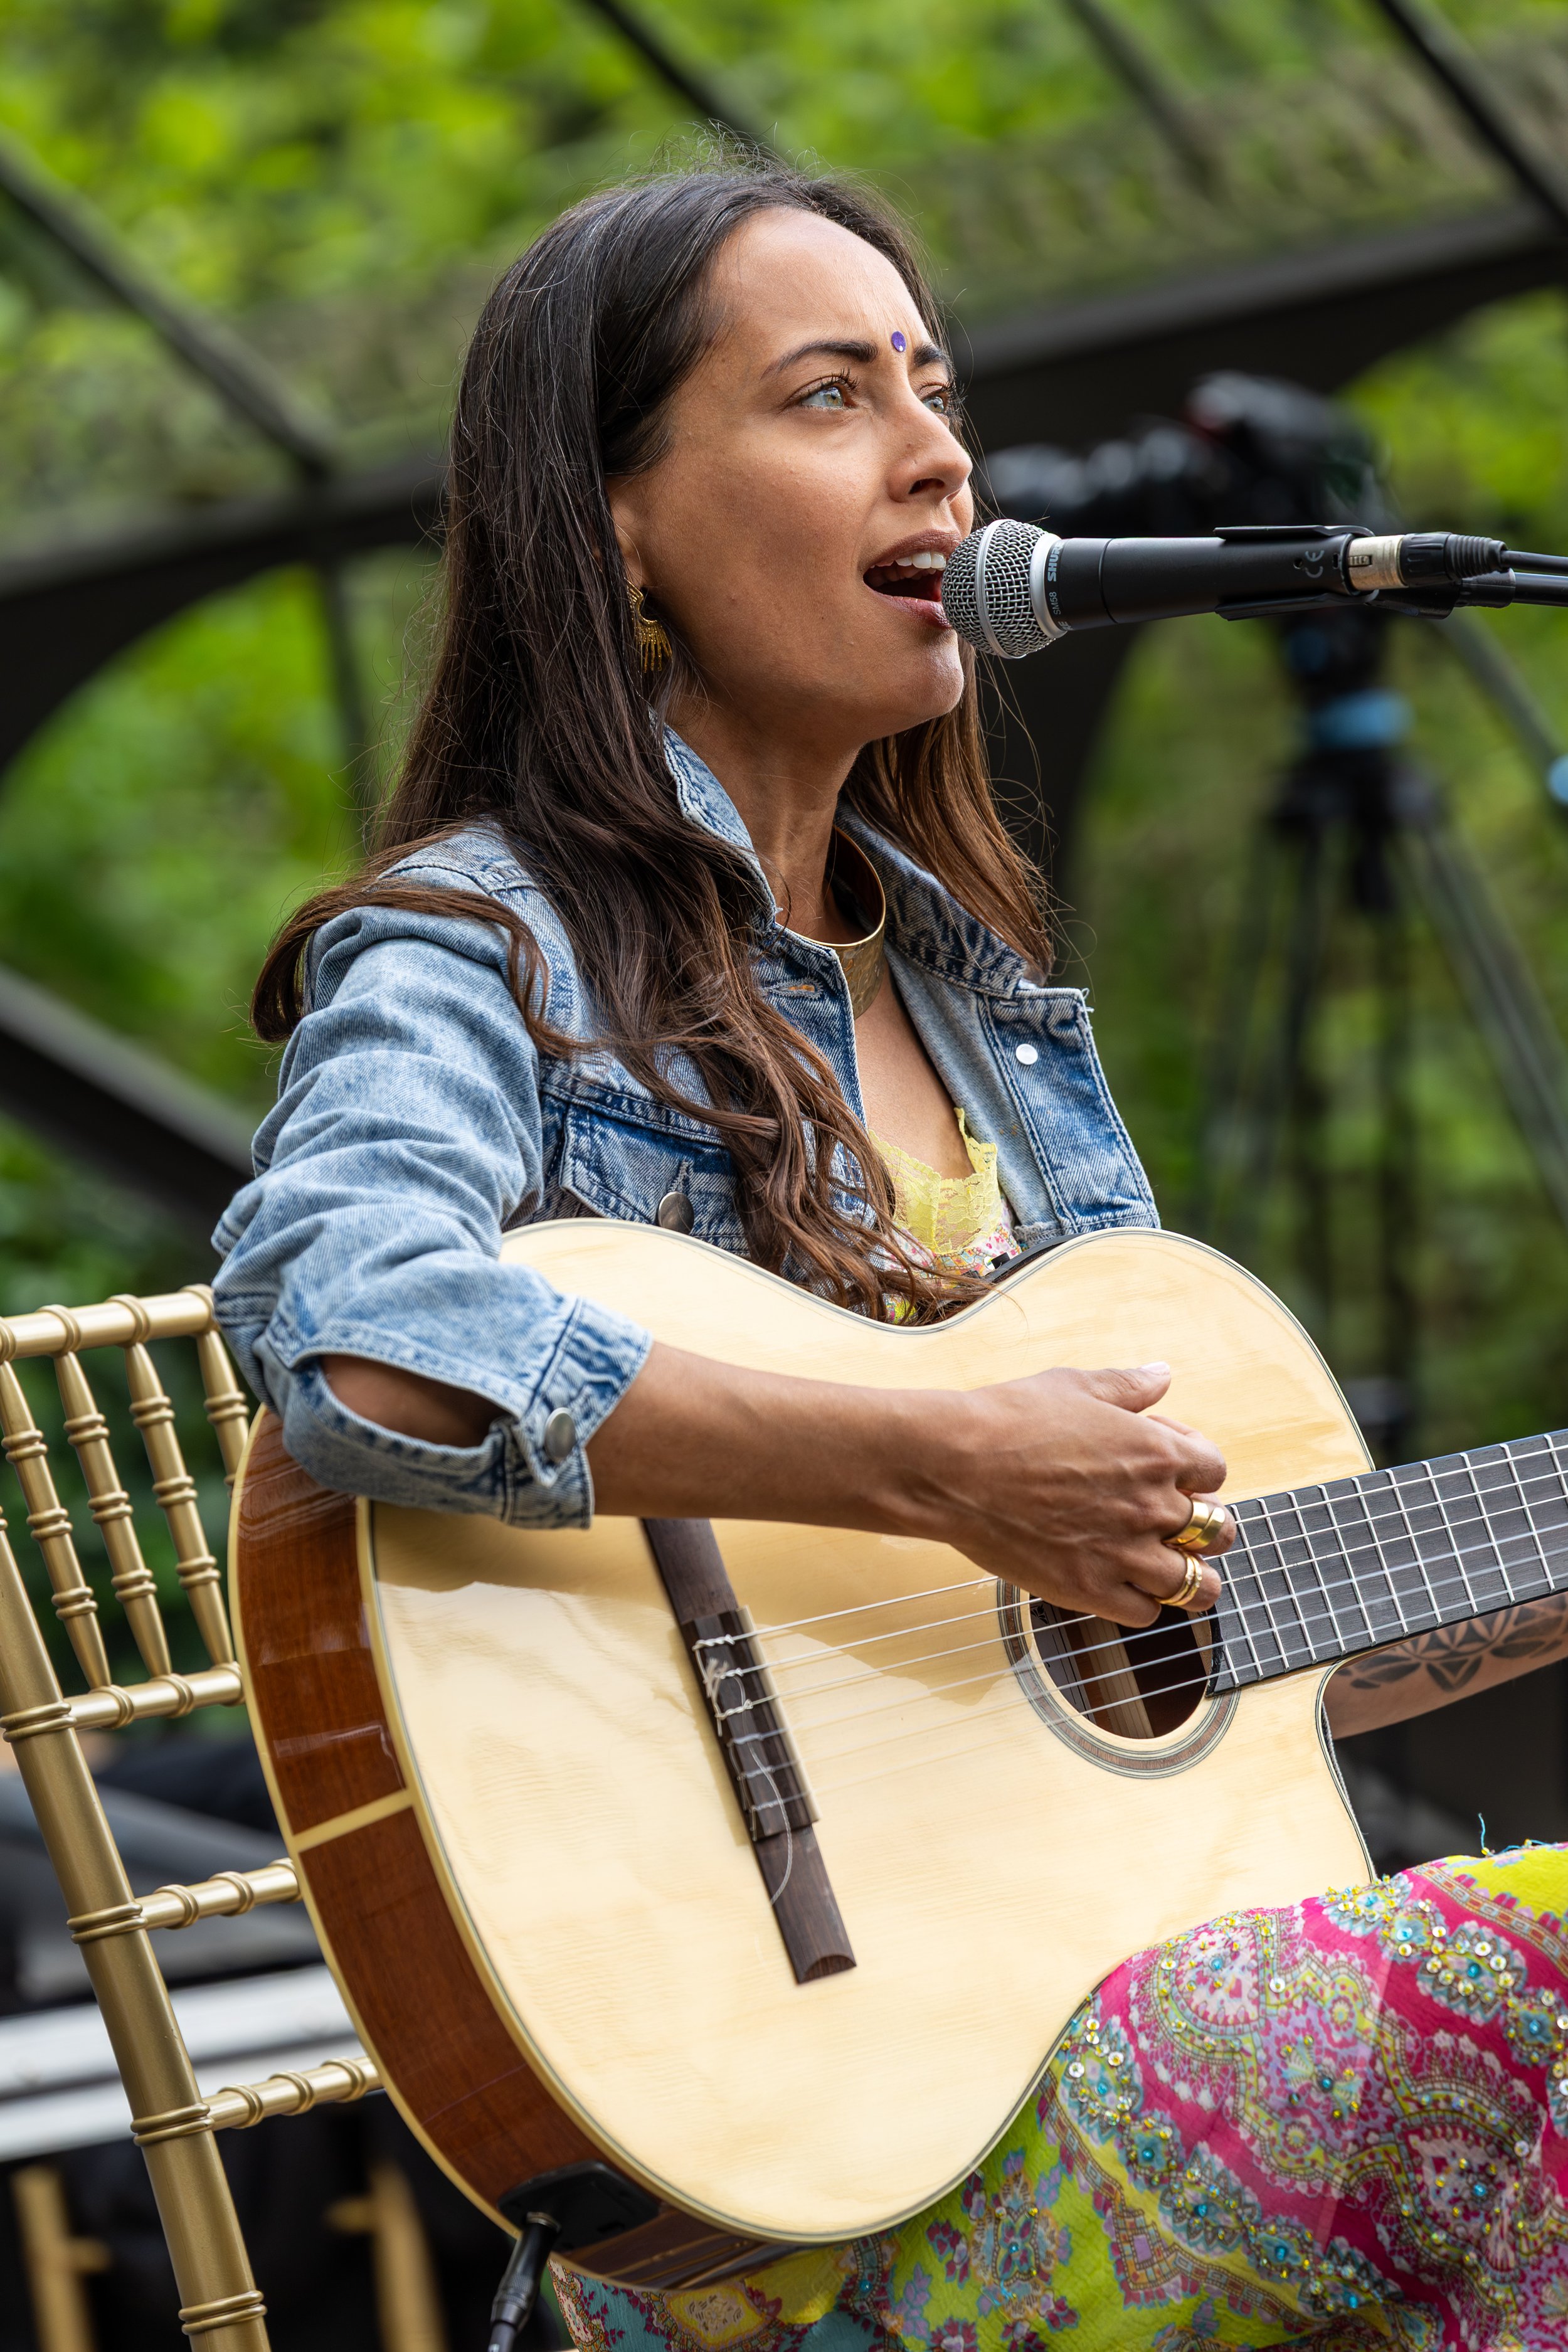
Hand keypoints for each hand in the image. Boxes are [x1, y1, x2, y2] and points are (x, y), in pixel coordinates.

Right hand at [910, 1361, 1232, 1626]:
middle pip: (1217, 1531)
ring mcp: (1124, 1552)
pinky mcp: (1090, 1589)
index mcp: (1156, 1452)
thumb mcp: (1074, 1386)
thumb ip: (1127, 1385)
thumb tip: (1162, 1373)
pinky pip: (1146, 1614)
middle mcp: (1151, 1505)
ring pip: (1196, 1585)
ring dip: (1193, 1579)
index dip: (1199, 1471)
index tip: (1173, 1471)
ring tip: (1177, 1574)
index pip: (1215, 1471)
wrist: (954, 1466)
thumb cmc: (1009, 1420)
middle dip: (1205, 1528)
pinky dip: (1144, 1603)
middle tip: (1181, 1527)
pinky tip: (1126, 1587)